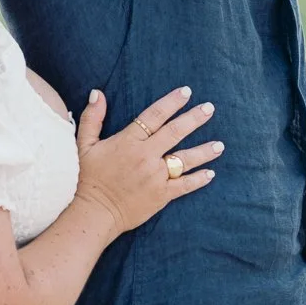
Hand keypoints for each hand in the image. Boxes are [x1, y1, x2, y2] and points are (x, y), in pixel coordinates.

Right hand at [73, 85, 219, 234]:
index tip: (187, 92)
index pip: (155, 115)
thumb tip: (98, 93)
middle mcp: (146, 156)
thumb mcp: (85, 145)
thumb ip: (93, 118)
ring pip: (185, 159)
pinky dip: (198, 180)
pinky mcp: (161, 195)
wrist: (94, 212)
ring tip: (220, 145)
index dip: (172, 102)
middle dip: (194, 118)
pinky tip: (210, 173)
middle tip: (210, 108)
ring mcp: (156, 176)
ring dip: (204, 151)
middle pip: (175, 132)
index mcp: (129, 141)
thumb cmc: (87, 178)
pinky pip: (184, 185)